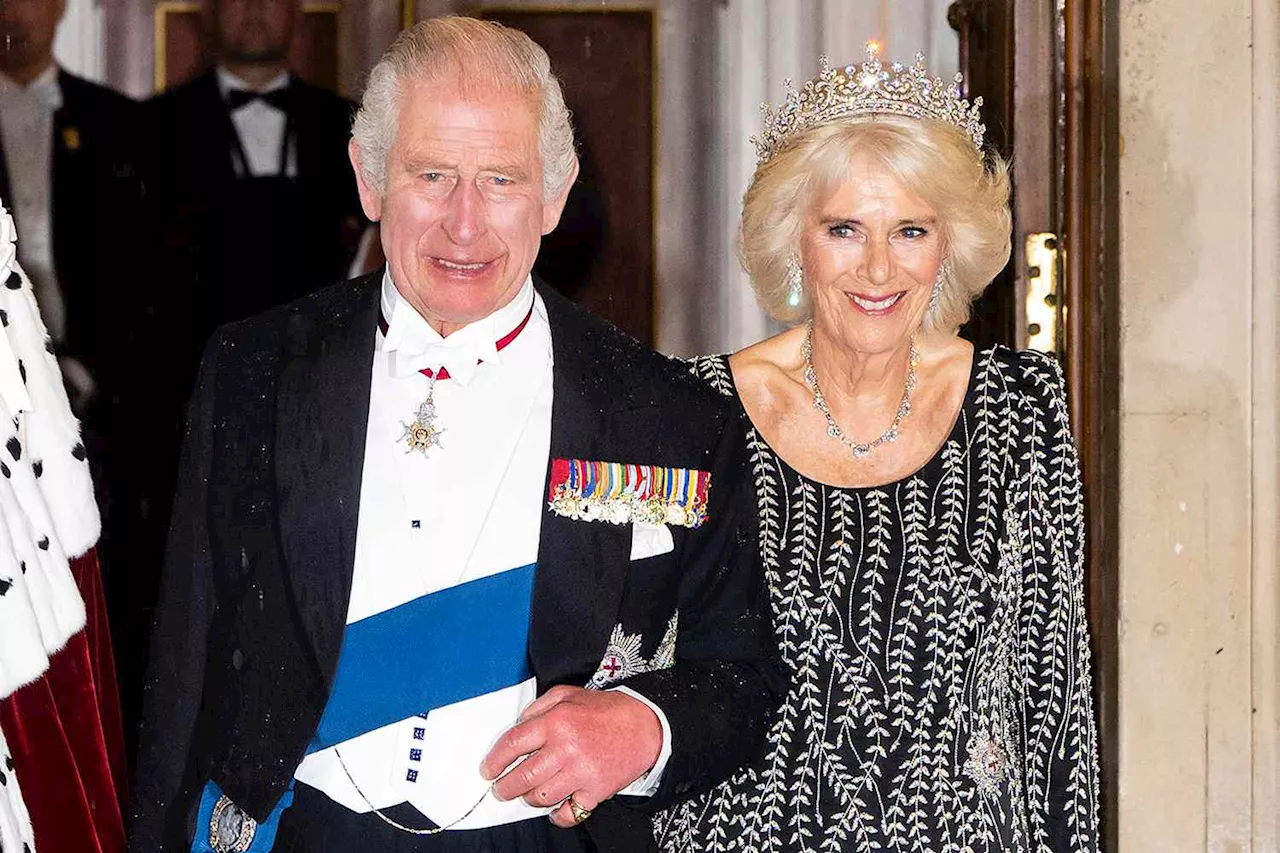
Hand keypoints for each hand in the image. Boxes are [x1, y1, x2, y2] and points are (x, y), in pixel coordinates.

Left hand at [480, 686, 662, 827]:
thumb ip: (539, 706)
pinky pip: (567, 813)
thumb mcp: (569, 694)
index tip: (488, 769)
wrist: (645, 726)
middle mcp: (566, 748)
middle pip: (522, 777)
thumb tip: (517, 725)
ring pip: (540, 797)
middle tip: (502, 789)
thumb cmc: (607, 711)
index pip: (513, 744)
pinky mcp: (595, 791)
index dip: (495, 760)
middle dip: (505, 787)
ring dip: (530, 798)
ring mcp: (581, 772)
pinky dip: (557, 815)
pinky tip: (555, 807)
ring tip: (530, 793)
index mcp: (556, 721)